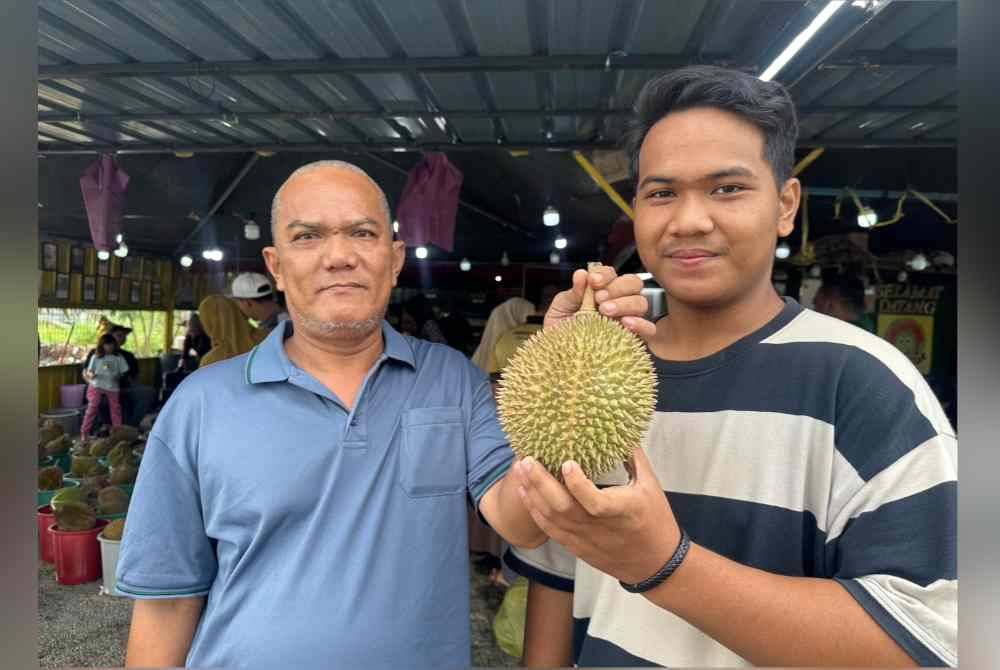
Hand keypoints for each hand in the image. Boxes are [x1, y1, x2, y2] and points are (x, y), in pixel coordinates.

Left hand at [511, 448, 680, 584]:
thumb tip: (622, 431)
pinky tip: (524, 493)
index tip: (566, 462)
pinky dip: (534, 511)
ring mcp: (584, 539)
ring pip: (551, 519)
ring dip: (532, 494)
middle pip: (563, 508)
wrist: (655, 564)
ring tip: (519, 471)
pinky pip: (550, 530)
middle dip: (540, 483)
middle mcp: (598, 527)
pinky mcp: (576, 547)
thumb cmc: (656, 521)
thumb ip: (635, 458)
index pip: (594, 501)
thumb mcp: (651, 486)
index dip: (578, 483)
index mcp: (621, 511)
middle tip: (526, 459)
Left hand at [544, 265, 655, 340]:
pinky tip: (625, 324)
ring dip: (625, 304)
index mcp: (602, 290)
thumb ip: (573, 292)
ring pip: (641, 303)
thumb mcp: (562, 307)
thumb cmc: (561, 329)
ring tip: (605, 312)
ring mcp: (628, 319)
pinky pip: (649, 329)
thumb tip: (582, 274)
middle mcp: (619, 301)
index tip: (592, 281)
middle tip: (599, 300)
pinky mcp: (634, 339)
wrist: (560, 355)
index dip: (604, 274)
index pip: (612, 274)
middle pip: (633, 283)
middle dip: (617, 287)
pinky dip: (641, 324)